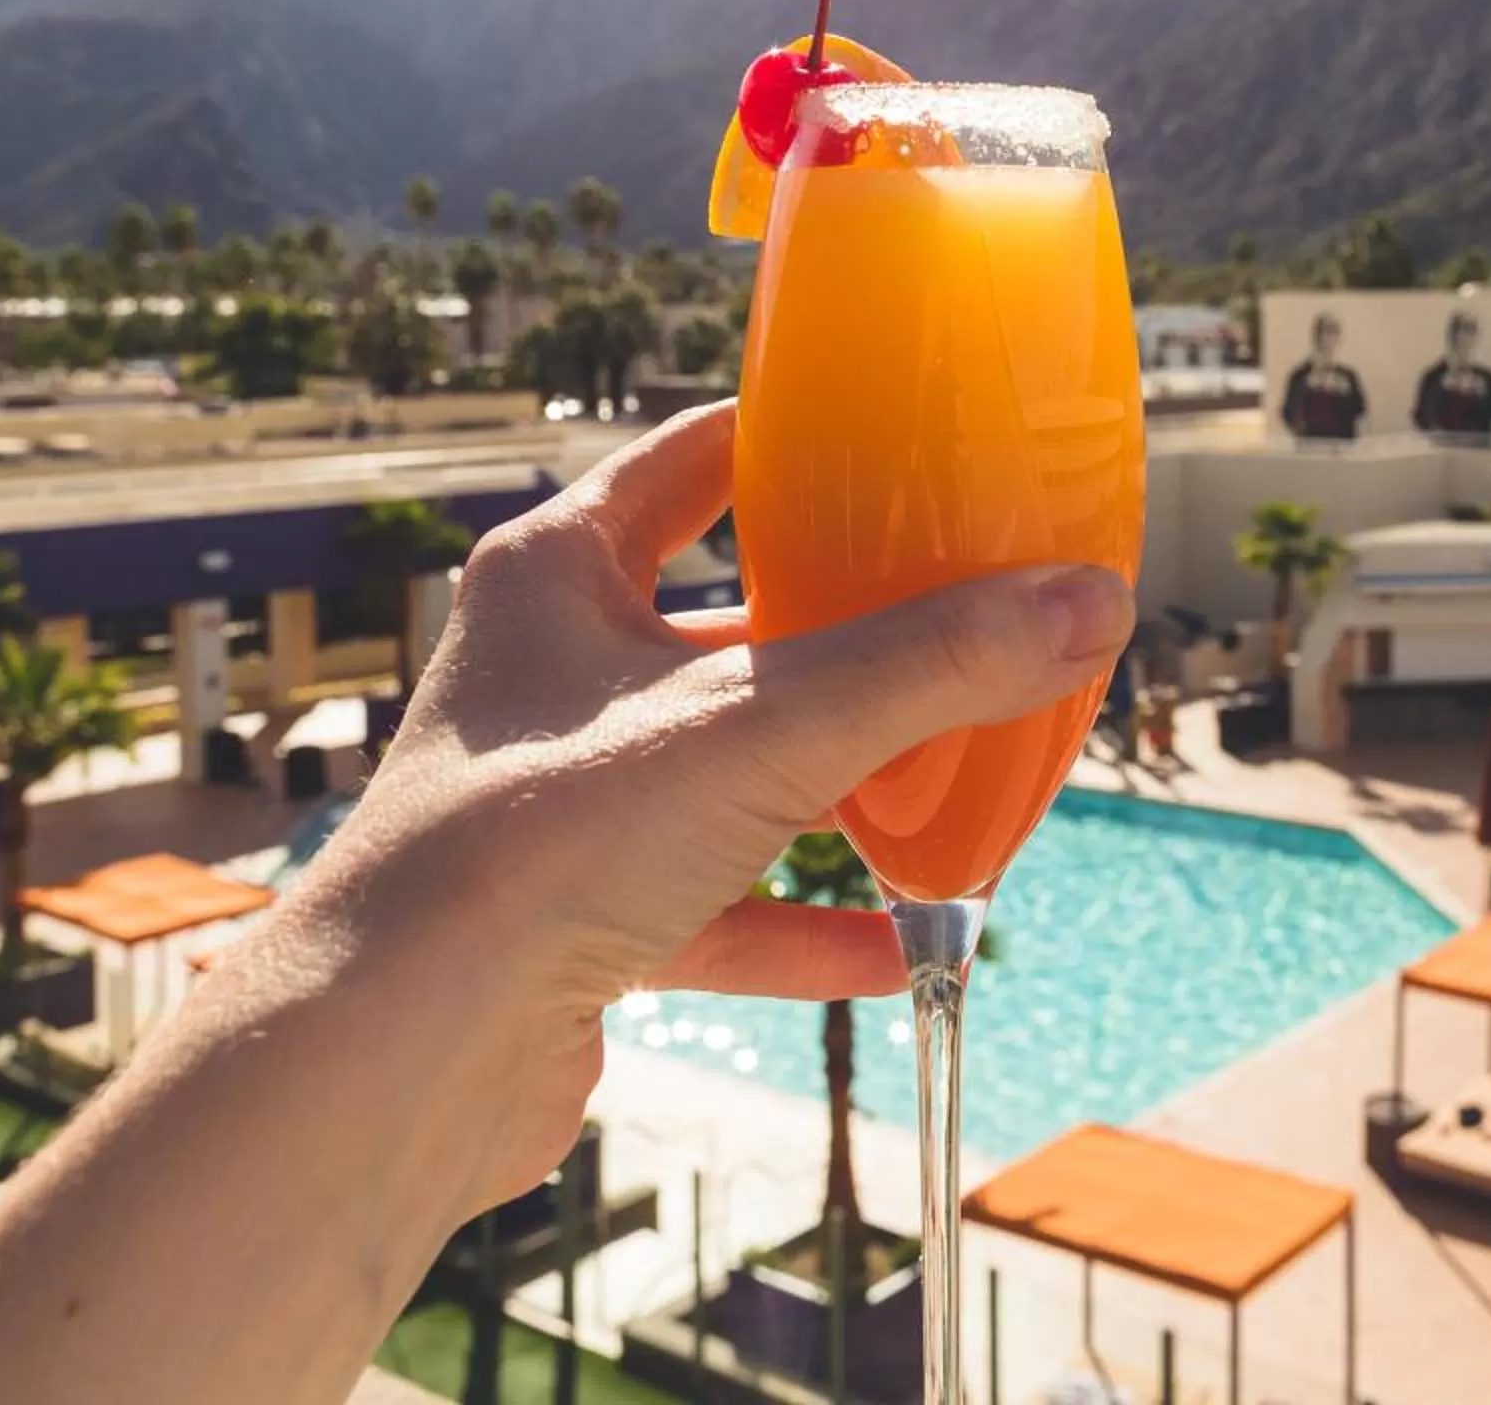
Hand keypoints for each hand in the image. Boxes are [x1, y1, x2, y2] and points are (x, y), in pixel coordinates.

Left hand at [247, 400, 1135, 1216]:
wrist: (399, 1052)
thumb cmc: (538, 840)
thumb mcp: (765, 724)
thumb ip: (932, 664)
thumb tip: (1091, 601)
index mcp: (560, 574)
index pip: (691, 462)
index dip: (793, 441)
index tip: (901, 439)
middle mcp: (549, 675)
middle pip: (720, 625)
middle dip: (838, 634)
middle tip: (959, 620)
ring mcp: (560, 803)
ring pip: (723, 773)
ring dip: (832, 785)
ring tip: (950, 782)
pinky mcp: (572, 922)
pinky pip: (713, 912)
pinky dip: (802, 926)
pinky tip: (901, 950)